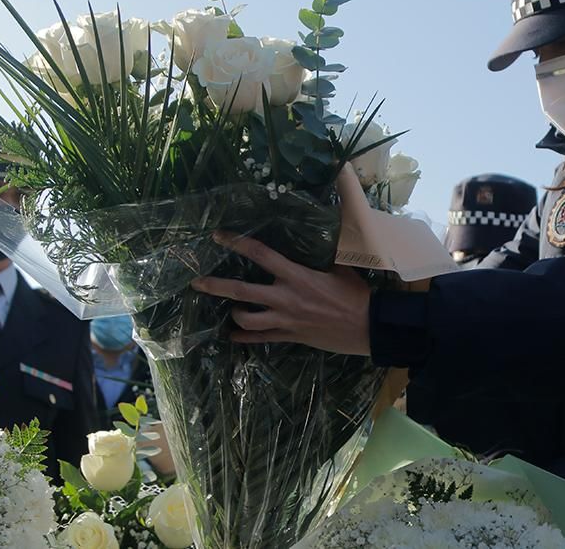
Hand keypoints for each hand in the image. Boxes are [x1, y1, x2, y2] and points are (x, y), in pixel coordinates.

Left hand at [189, 232, 371, 355]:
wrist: (369, 326)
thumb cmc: (356, 294)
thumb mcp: (340, 267)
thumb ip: (324, 251)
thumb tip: (324, 226)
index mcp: (296, 276)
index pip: (260, 254)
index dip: (237, 243)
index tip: (218, 236)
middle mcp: (286, 297)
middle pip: (242, 291)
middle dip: (216, 286)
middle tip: (196, 282)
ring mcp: (286, 320)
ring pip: (248, 320)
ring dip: (235, 315)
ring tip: (230, 311)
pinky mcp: (291, 337)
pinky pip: (261, 339)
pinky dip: (245, 338)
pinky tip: (232, 337)